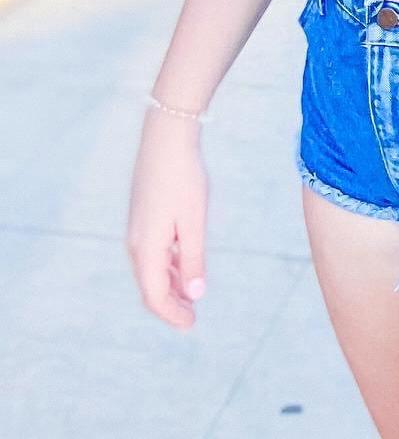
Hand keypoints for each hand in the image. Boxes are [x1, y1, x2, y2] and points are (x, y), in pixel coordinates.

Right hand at [125, 109, 209, 331]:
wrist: (166, 139)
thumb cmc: (183, 178)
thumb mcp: (194, 221)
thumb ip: (193, 258)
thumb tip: (195, 294)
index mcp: (146, 248)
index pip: (155, 295)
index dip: (172, 314)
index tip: (191, 325)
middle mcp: (136, 243)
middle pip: (150, 285)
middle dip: (170, 304)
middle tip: (191, 318)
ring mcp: (137, 230)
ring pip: (152, 269)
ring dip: (171, 285)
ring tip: (191, 296)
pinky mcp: (143, 217)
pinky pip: (153, 252)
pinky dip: (168, 265)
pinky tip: (184, 265)